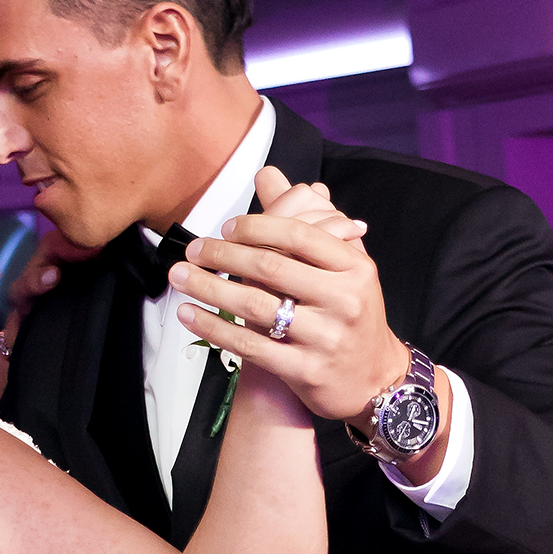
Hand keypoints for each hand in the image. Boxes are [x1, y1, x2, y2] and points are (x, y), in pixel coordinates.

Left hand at [173, 168, 399, 424]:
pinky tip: (190, 315)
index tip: (226, 227)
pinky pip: (250, 345)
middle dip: (223, 255)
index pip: (299, 235)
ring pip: (255, 306)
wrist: (373, 379)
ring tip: (179, 278)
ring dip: (209, 288)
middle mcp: (344, 300)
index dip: (257, 227)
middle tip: (192, 250)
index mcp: (355, 267)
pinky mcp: (306, 370)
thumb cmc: (350, 314)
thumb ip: (304, 220)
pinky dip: (214, 328)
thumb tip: (267, 175)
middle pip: (271, 268)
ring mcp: (326, 337)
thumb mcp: (341, 265)